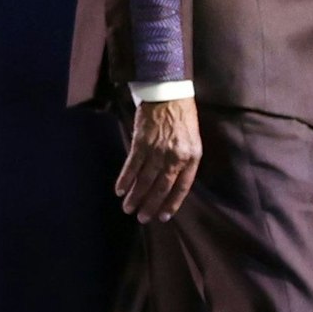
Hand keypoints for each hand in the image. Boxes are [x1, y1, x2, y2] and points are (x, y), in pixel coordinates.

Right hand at [116, 98, 201, 222]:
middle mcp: (175, 156)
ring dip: (135, 196)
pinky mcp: (142, 142)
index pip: (182, 187)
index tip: (162, 217)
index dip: (171, 204)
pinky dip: (125, 179)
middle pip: (161, 187)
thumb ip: (185, 162)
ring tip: (128, 208)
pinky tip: (120, 190)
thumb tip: (172, 185)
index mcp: (191, 157)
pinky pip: (132, 165)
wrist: (169, 93)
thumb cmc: (183, 118)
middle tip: (141, 218)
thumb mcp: (193, 141)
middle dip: (150, 205)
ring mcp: (158, 150)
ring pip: (145, 180)